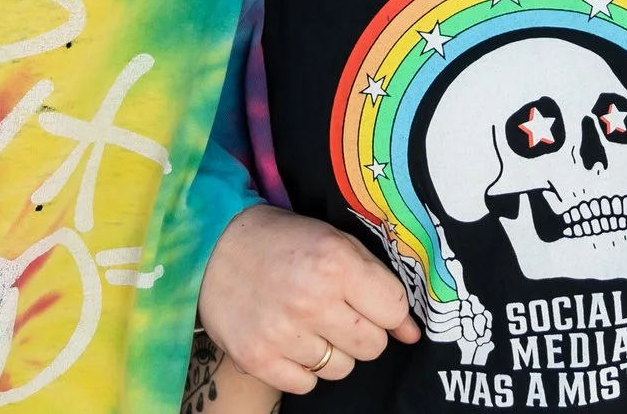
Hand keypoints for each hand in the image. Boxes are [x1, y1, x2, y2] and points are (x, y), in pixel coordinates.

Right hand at [199, 205, 418, 393]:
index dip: (386, 308)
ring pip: (341, 369)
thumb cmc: (283, 241)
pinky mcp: (257, 359)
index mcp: (335, 263)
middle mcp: (311, 301)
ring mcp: (282, 333)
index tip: (369, 300)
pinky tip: (289, 339)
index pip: (394, 310)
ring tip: (307, 322)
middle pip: (372, 346)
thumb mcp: (336, 243)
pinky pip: (306, 385)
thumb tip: (412, 333)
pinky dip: (302, 367)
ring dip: (331, 350)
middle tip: (338, 312)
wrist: (213, 247)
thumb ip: (378, 283)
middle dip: (363, 332)